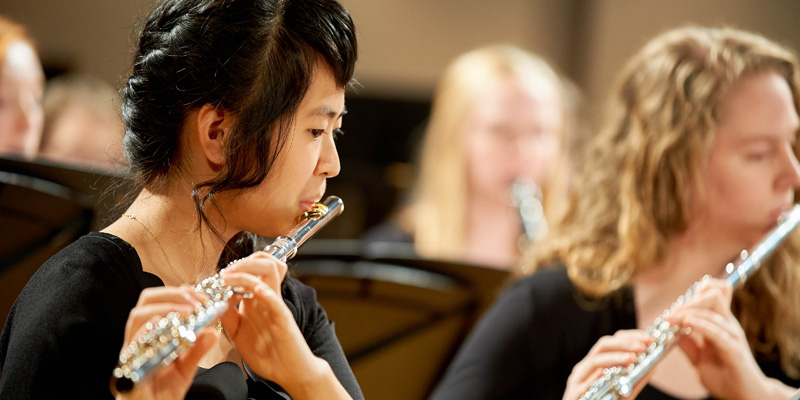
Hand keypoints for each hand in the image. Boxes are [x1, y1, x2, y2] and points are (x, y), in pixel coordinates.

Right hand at [116, 286, 218, 399]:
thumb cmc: (165, 391)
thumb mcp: (187, 367)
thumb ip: (198, 350)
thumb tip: (213, 332)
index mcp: (151, 333)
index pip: (159, 301)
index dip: (180, 293)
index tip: (202, 297)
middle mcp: (138, 339)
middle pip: (145, 302)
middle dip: (172, 295)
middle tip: (196, 302)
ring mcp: (131, 352)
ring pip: (137, 317)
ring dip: (164, 309)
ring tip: (188, 313)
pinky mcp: (128, 370)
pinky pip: (133, 346)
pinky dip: (148, 332)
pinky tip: (164, 327)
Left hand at [219, 252, 345, 397]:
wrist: (290, 372)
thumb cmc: (268, 353)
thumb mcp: (238, 333)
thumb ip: (228, 316)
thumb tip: (215, 300)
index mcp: (257, 300)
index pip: (251, 270)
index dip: (232, 268)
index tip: (215, 278)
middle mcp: (267, 298)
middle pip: (263, 263)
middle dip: (242, 261)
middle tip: (225, 272)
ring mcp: (276, 306)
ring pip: (270, 273)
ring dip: (248, 270)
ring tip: (230, 277)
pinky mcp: (284, 320)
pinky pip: (276, 301)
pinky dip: (266, 293)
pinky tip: (255, 291)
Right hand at [563, 330, 652, 399]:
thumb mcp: (622, 393)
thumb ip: (635, 381)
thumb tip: (653, 367)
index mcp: (595, 365)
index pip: (612, 343)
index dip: (630, 337)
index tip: (648, 338)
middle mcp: (585, 368)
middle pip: (602, 346)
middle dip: (623, 344)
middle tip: (642, 346)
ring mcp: (578, 380)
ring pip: (594, 361)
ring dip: (614, 357)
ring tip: (631, 358)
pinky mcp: (574, 394)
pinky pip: (585, 384)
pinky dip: (596, 377)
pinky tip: (606, 374)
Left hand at [668, 279, 787, 399]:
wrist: (742, 395)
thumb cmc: (724, 375)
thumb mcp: (698, 356)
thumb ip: (687, 342)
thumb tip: (670, 329)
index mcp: (721, 324)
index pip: (714, 293)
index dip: (695, 293)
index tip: (675, 306)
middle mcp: (728, 325)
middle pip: (714, 295)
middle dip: (690, 299)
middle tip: (671, 312)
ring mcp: (732, 336)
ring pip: (714, 309)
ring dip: (689, 311)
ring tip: (672, 318)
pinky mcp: (734, 350)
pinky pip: (717, 332)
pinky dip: (700, 324)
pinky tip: (686, 323)